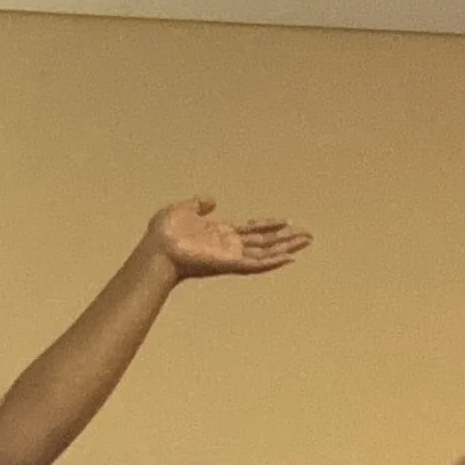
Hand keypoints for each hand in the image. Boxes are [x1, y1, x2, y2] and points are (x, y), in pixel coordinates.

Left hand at [146, 200, 311, 282]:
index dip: (268, 225)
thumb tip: (211, 200)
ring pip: (266, 252)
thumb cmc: (163, 233)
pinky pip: (255, 264)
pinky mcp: (229, 264)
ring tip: (306, 241)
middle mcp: (228, 246)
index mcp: (219, 233)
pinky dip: (273, 262)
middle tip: (307, 234)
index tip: (285, 221)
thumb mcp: (182, 210)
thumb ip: (198, 205)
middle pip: (264, 242)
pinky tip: (289, 258)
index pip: (250, 230)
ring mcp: (230, 256)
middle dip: (286, 238)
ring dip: (287, 247)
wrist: (156, 249)